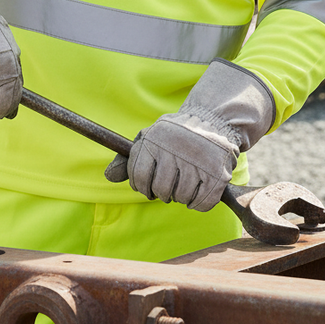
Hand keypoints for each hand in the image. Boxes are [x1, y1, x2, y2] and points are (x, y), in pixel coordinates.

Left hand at [104, 58, 274, 210]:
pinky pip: (200, 203)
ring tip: (184, 182)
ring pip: (180, 197)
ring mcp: (197, 162)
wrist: (213, 120)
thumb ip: (128, 159)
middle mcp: (174, 149)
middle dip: (163, 192)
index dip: (142, 186)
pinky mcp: (216, 174)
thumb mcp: (150, 138)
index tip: (148, 185)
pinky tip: (197, 190)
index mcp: (154, 139)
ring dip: (181, 196)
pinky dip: (197, 202)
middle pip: (160, 190)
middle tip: (169, 184)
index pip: (138, 177)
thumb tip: (108, 177)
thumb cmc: (175, 135)